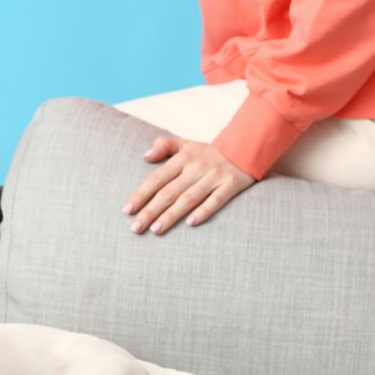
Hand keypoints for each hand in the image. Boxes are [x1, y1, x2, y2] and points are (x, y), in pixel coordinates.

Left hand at [124, 137, 254, 234]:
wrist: (247, 146)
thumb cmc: (210, 152)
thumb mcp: (186, 144)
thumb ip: (164, 146)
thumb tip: (145, 157)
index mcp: (183, 158)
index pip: (157, 178)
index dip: (141, 194)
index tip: (127, 210)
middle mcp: (196, 168)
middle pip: (169, 192)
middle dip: (150, 211)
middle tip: (135, 228)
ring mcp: (214, 177)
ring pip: (189, 198)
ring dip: (171, 215)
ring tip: (155, 230)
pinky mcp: (231, 185)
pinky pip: (216, 200)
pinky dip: (204, 211)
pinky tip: (190, 223)